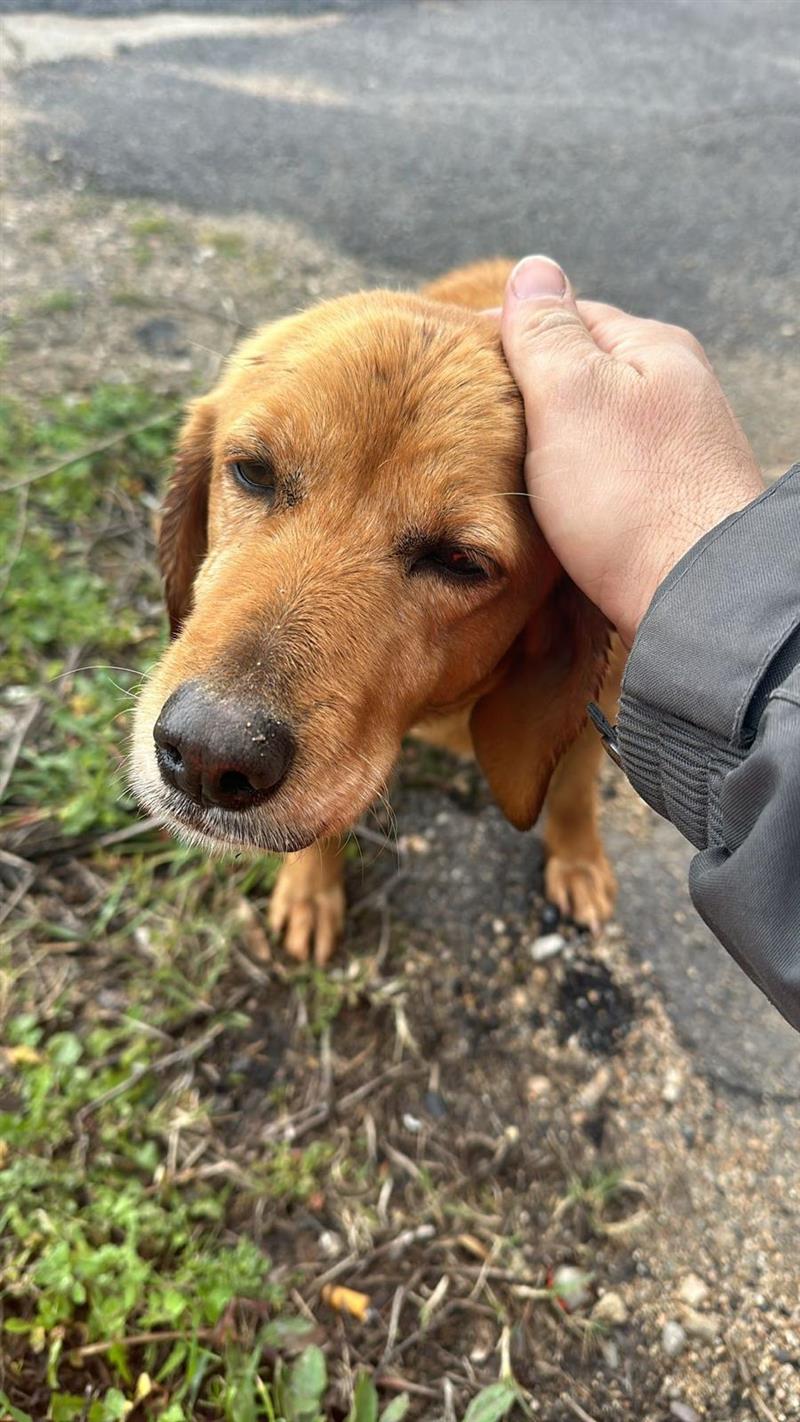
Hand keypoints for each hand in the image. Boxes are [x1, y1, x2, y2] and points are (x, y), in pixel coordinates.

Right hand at [499, 256, 764, 647]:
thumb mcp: (572, 395)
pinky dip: (569, 487)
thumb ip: (545, 333)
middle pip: (579, 376)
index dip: (505, 335)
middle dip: (523, 394)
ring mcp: (673, 452)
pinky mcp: (667, 506)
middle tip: (461, 422)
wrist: (697, 598)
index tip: (451, 365)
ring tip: (493, 468)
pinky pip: (604, 480)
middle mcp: (672, 393)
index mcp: (653, 350)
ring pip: (589, 431)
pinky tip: (544, 508)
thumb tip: (532, 267)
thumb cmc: (632, 494)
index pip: (566, 316)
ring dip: (544, 446)